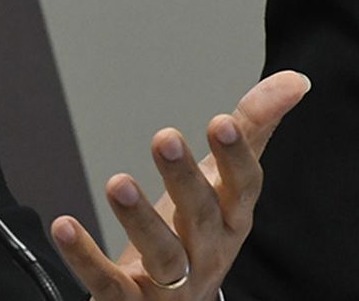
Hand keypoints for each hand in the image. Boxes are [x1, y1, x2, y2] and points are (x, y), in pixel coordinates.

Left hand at [50, 70, 309, 300]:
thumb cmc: (199, 234)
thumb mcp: (226, 184)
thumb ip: (253, 130)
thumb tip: (294, 79)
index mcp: (231, 219)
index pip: (243, 188)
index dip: (236, 157)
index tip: (221, 121)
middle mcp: (207, 252)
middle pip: (201, 216)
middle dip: (185, 178)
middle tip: (165, 139)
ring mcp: (171, 282)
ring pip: (164, 255)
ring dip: (141, 220)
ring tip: (117, 183)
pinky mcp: (129, 300)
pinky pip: (109, 282)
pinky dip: (86, 257)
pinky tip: (65, 226)